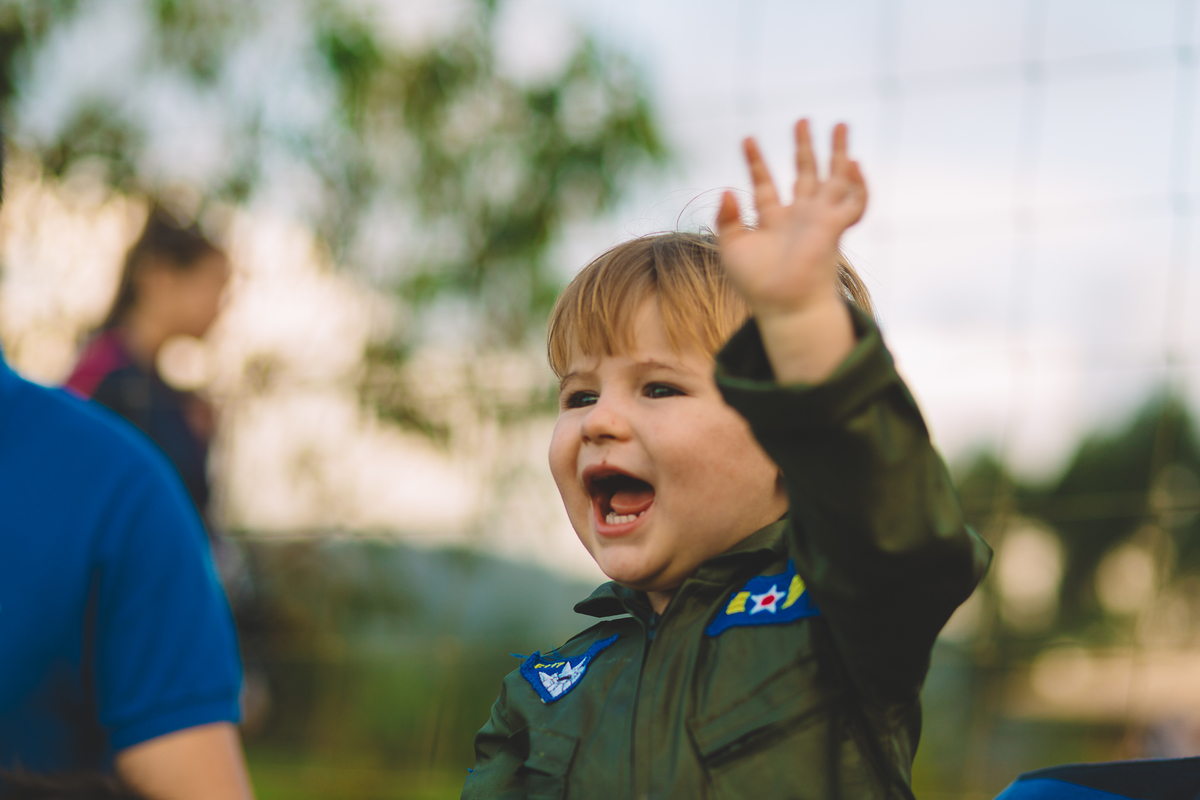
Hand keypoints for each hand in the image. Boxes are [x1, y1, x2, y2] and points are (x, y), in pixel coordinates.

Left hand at [715, 120, 866, 382]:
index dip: (756, 161)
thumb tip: (727, 190)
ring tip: (839, 124)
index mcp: (772, 220)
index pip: (764, 184)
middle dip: (803, 147)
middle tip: (802, 120)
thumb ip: (726, 219)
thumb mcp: (731, 248)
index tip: (747, 139)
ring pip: (833, 179)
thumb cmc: (756, 284)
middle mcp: (797, 217)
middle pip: (803, 174)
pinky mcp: (834, 227)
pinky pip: (854, 202)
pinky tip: (853, 163)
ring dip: (837, 152)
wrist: (783, 306)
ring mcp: (818, 220)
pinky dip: (859, 184)